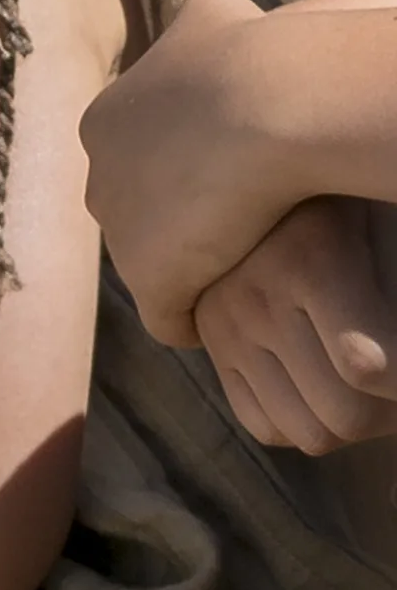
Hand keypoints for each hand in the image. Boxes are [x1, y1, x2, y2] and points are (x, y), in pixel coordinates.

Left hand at [85, 0, 285, 342]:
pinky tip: (224, 318)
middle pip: (136, 210)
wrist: (267, 99)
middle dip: (177, 218)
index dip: (184, 167)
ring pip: (152, 261)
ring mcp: (120, 233)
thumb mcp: (213, 15)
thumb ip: (197, 26)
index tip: (226, 173)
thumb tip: (206, 24)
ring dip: (190, 268)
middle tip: (236, 224)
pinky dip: (195, 318)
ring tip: (240, 268)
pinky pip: (168, 316)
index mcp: (103, 122)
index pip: (137, 157)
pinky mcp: (151, 280)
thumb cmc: (251, 52)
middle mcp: (97, 176)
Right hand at [192, 197, 396, 453]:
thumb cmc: (356, 183)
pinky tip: (339, 382)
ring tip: (386, 383)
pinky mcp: (211, 342)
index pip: (372, 367)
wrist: (260, 155)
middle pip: (344, 416)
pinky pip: (264, 424)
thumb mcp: (390, 217)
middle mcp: (254, 298)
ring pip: (306, 433)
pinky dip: (312, 420)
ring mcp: (223, 325)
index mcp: (310, 257)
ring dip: (361, 422)